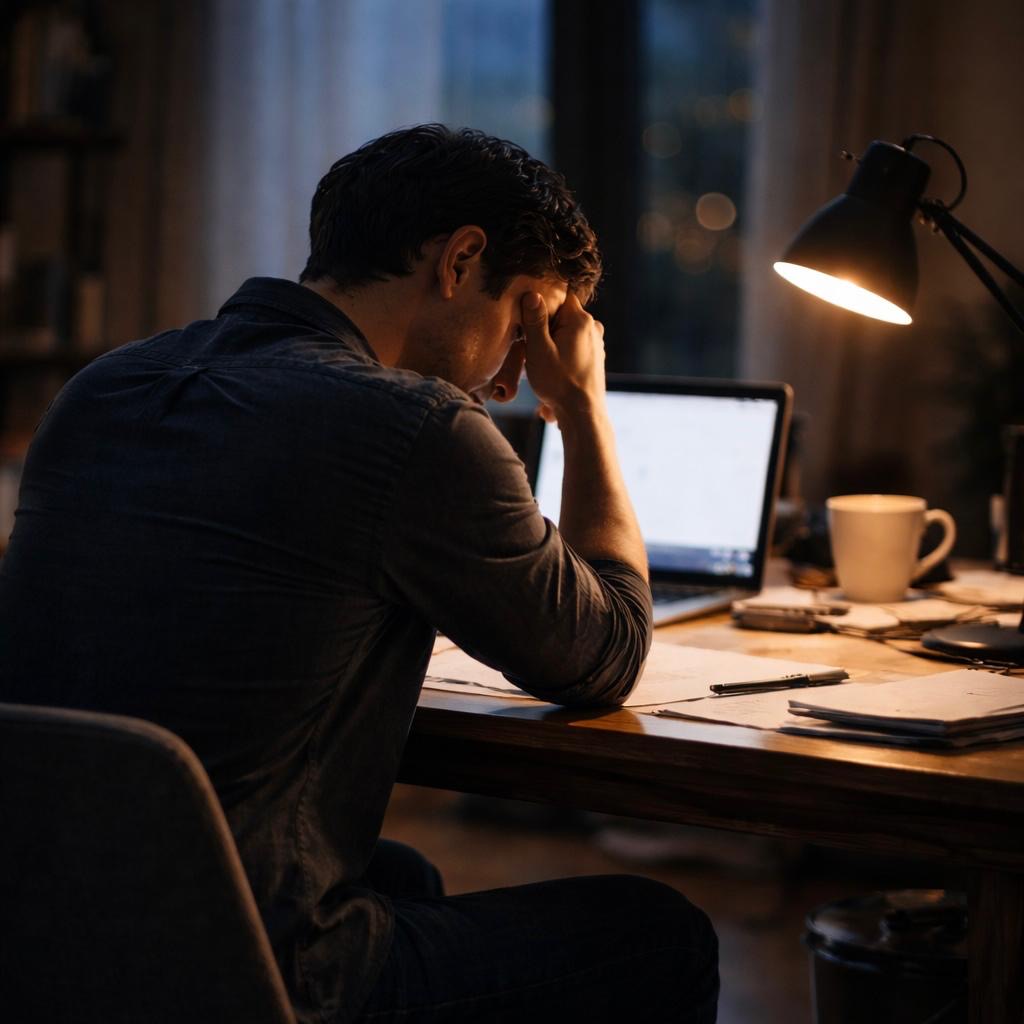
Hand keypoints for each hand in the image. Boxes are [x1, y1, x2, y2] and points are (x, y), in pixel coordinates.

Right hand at [520, 291, 605, 423]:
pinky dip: (562, 354)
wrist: (582, 414)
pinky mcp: (595, 357)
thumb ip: (535, 321)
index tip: (532, 320)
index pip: (560, 295)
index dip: (543, 304)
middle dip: (546, 327)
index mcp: (580, 320)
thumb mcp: (539, 350)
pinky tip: (555, 371)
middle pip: (562, 315)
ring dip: (553, 343)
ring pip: (567, 332)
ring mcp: (596, 343)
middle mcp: (592, 327)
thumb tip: (532, 294)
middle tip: (533, 347)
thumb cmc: (559, 384)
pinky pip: (573, 346)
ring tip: (544, 364)